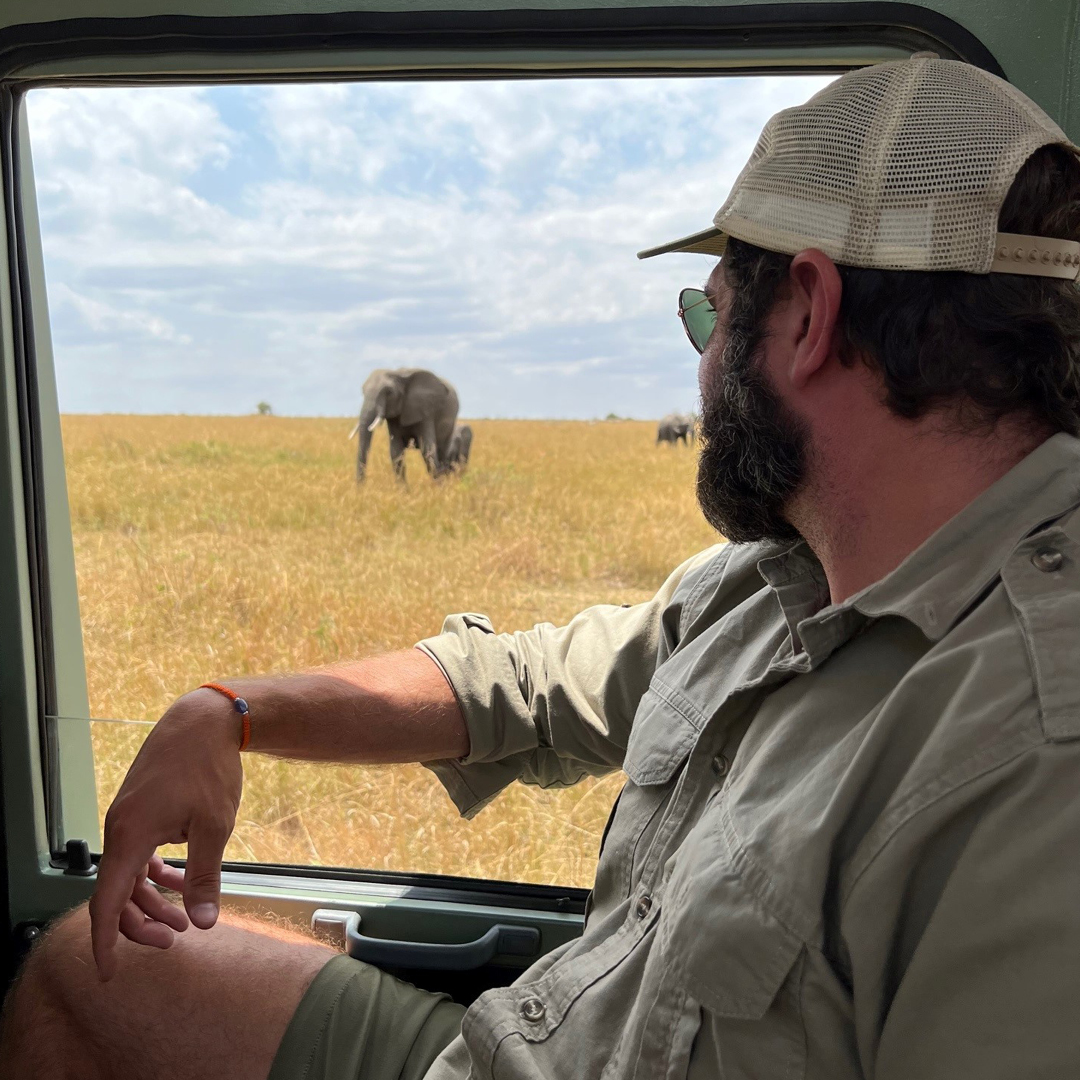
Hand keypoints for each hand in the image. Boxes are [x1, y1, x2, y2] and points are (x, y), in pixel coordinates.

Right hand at [89, 690, 243, 980]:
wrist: (202, 720)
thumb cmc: (208, 768)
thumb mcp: (215, 825)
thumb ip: (205, 876)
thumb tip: (202, 923)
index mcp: (130, 837)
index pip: (106, 902)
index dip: (104, 941)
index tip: (107, 973)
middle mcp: (119, 830)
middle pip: (115, 894)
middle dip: (139, 924)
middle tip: (174, 941)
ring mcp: (127, 818)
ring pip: (127, 875)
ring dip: (150, 900)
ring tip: (182, 920)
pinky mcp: (139, 810)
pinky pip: (136, 854)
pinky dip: (153, 874)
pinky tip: (178, 881)